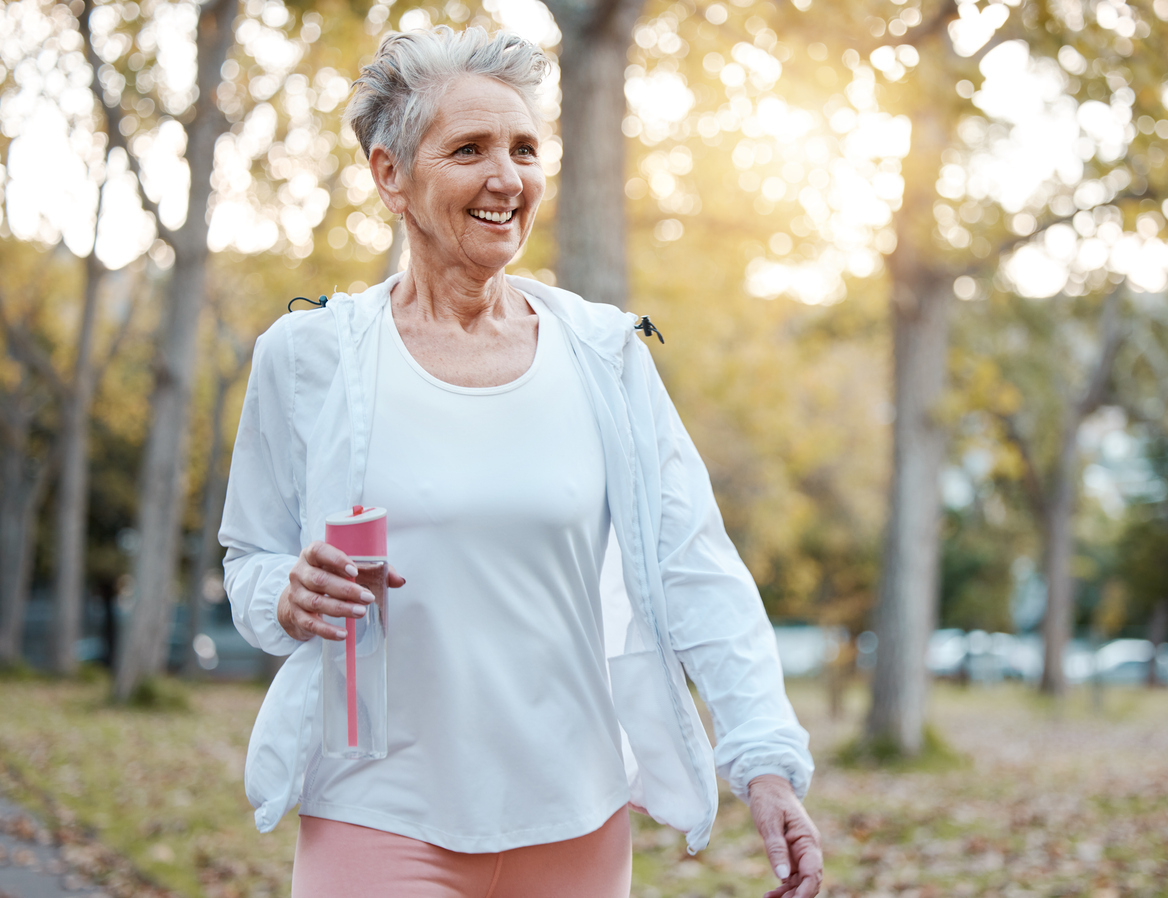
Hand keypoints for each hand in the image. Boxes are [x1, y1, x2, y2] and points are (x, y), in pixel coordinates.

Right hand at [277, 541, 405, 640]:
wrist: (300, 596)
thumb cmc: (329, 576)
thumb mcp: (347, 569)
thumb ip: (374, 571)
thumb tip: (400, 580)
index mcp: (311, 555)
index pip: (319, 551)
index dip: (336, 560)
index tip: (354, 571)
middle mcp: (300, 573)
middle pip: (320, 580)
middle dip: (346, 590)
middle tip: (368, 597)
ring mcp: (296, 594)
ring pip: (317, 602)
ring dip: (340, 609)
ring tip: (360, 612)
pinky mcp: (296, 615)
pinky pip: (311, 624)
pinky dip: (328, 631)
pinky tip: (343, 634)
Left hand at [748, 774, 822, 897]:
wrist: (768, 786)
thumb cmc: (770, 800)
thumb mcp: (769, 822)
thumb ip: (776, 848)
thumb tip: (783, 876)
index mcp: (808, 840)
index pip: (814, 873)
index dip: (806, 891)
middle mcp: (808, 849)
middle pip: (809, 881)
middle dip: (798, 896)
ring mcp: (801, 852)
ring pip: (801, 882)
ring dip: (789, 894)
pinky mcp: (792, 854)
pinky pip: (792, 876)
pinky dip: (784, 887)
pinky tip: (771, 895)